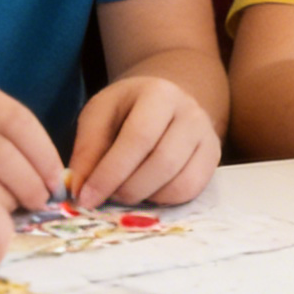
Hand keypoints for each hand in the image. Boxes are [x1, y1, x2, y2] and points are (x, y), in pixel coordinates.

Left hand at [69, 77, 220, 205]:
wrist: (165, 101)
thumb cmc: (127, 108)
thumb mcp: (99, 114)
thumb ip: (88, 149)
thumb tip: (80, 189)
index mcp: (160, 94)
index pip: (138, 138)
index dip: (110, 172)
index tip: (86, 197)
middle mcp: (191, 113)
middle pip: (163, 163)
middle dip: (127, 189)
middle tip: (104, 197)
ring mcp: (207, 137)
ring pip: (180, 183)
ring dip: (145, 198)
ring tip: (124, 191)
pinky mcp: (213, 159)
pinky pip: (191, 191)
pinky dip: (163, 200)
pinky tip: (146, 190)